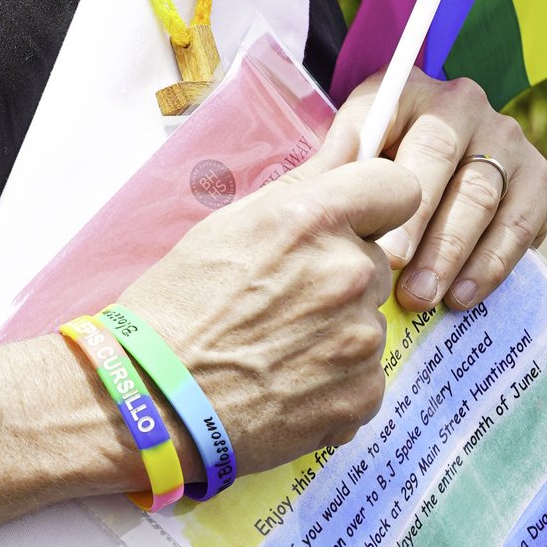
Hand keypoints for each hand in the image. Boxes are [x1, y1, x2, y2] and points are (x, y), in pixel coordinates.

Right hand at [117, 152, 422, 475]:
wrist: (150, 402)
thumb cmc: (174, 311)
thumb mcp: (226, 228)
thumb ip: (302, 185)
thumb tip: (350, 144)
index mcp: (312, 220)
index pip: (397, 186)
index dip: (376, 203)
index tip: (355, 221)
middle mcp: (346, 273)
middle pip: (376, 260)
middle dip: (340, 276)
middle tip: (282, 303)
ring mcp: (359, 338)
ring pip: (368, 321)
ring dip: (337, 331)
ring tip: (276, 350)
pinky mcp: (362, 394)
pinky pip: (365, 376)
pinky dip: (334, 382)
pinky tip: (284, 384)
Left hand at [318, 68, 546, 311]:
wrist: (425, 184)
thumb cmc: (367, 180)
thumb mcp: (341, 165)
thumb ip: (330, 171)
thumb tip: (320, 186)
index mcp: (406, 91)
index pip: (392, 123)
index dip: (391, 187)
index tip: (384, 247)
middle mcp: (461, 104)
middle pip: (441, 160)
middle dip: (421, 227)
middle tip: (402, 280)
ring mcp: (503, 137)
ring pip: (481, 195)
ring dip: (453, 253)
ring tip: (425, 299)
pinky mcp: (535, 175)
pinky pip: (521, 220)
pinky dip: (493, 263)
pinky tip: (464, 297)